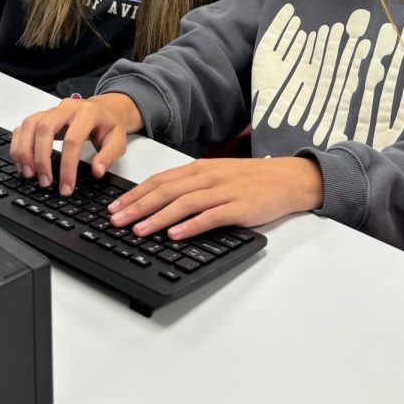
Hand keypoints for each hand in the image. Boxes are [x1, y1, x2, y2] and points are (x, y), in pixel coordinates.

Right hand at [9, 94, 142, 196]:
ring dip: (25, 150)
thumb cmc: (108, 125)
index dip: (68, 166)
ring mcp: (52, 110)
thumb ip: (109, 156)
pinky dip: (18, 144)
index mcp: (87, 113)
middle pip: (45, 128)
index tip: (66, 188)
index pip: (72, 140)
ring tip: (28, 174)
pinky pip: (24, 126)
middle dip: (41, 158)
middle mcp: (67, 108)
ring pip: (30, 125)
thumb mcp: (118, 140)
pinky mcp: (42, 115)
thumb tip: (97, 171)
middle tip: (44, 182)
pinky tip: (21, 162)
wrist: (104, 109)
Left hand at [106, 156, 323, 241]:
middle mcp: (207, 177)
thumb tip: (160, 203)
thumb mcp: (217, 176)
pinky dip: (190, 225)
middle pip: (166, 191)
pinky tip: (175, 234)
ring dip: (158, 217)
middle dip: (138, 207)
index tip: (114, 207)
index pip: (160, 181)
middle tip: (116, 221)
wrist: (288, 179)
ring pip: (184, 203)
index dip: (135, 194)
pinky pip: (210, 216)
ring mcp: (223, 191)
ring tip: (139, 231)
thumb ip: (192, 187)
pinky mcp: (238, 207)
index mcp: (199, 169)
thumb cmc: (251, 180)